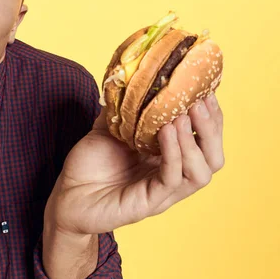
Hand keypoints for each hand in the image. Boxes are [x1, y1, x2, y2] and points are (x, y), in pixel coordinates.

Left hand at [45, 93, 224, 235]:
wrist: (66, 195)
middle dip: (211, 128)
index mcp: (168, 158)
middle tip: (198, 103)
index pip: (205, 139)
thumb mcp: (108, 129)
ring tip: (181, 117)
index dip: (211, 116)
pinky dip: (174, 153)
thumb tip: (130, 75)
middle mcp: (172, 175)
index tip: (205, 89)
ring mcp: (163, 191)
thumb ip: (122, 107)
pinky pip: (172, 178)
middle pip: (213, 158)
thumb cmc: (88, 165)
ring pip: (201, 173)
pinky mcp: (150, 202)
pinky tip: (165, 132)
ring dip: (194, 141)